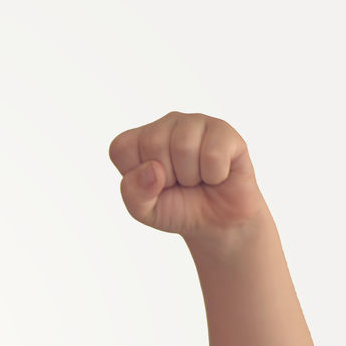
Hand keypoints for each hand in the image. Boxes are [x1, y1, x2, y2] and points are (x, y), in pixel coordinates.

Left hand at [109, 112, 266, 242]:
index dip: (137, 178)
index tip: (153, 186)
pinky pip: (213, 153)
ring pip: (183, 145)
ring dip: (191, 176)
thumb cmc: (178, 209)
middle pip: (153, 142)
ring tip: (197, 178)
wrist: (218, 222)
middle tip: (179, 183)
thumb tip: (152, 169)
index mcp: (138, 140)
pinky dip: (215, 175)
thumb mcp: (145, 210)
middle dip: (167, 177)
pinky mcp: (224, 131)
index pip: (121, 148)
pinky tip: (217, 174)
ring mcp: (195, 124)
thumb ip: (134, 193)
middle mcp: (165, 125)